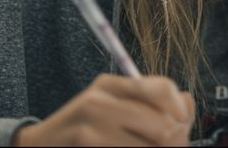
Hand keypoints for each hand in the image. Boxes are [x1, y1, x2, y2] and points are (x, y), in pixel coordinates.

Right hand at [12, 74, 195, 145]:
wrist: (39, 147)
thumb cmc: (82, 129)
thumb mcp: (112, 106)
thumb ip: (151, 103)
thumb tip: (187, 102)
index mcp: (110, 85)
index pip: (163, 89)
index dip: (180, 111)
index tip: (180, 124)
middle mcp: (100, 103)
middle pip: (165, 127)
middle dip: (173, 142)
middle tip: (162, 146)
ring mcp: (92, 130)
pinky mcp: (88, 147)